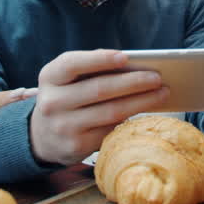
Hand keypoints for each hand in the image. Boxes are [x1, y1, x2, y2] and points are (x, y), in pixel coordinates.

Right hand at [29, 49, 168, 165]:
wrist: (41, 137)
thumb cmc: (65, 98)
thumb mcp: (65, 80)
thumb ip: (89, 70)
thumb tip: (132, 65)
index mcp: (49, 77)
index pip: (73, 64)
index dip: (99, 59)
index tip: (125, 57)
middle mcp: (52, 102)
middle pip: (100, 89)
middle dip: (133, 82)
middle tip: (157, 77)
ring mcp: (63, 126)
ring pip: (111, 112)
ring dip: (141, 101)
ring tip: (162, 93)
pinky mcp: (76, 146)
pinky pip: (111, 130)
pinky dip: (131, 119)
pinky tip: (146, 111)